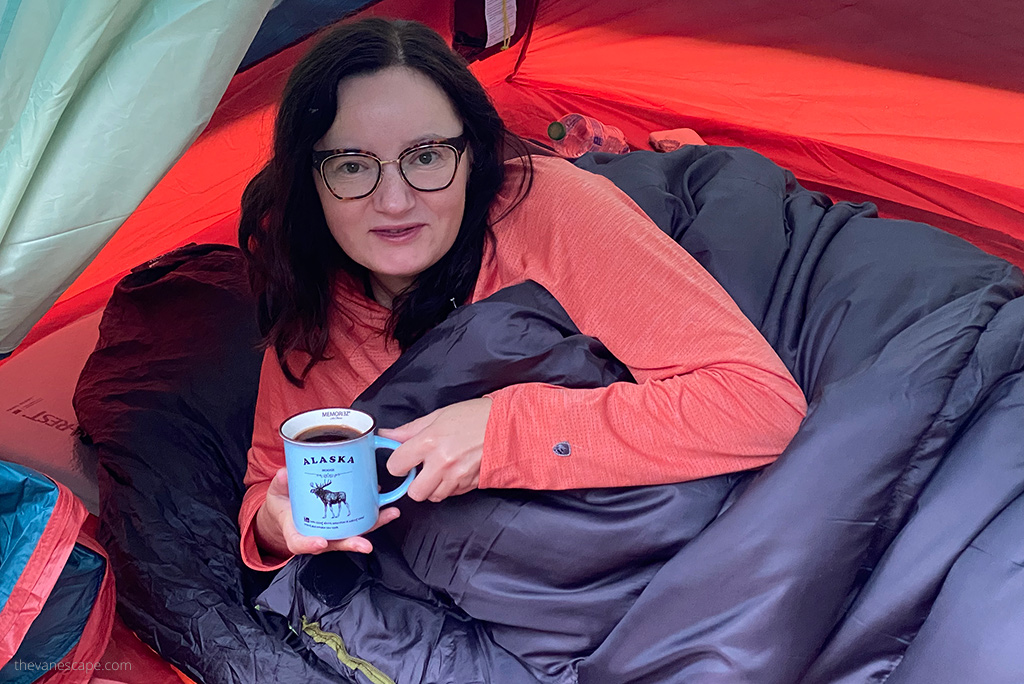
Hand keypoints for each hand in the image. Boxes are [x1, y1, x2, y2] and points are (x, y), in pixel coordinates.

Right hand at [254, 467, 399, 558]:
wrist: (288, 508)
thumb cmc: (282, 504)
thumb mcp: (276, 493)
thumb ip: (280, 484)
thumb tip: (284, 473)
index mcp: (295, 532)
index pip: (300, 544)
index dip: (310, 545)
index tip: (320, 542)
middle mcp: (317, 536)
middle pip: (336, 543)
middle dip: (352, 543)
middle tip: (365, 544)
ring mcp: (332, 530)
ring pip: (353, 532)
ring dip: (373, 525)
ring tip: (390, 515)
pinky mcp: (343, 522)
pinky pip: (359, 521)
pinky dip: (374, 515)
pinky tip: (385, 504)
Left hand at [380, 397, 491, 502]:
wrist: (508, 424)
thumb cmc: (474, 416)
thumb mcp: (438, 416)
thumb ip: (410, 430)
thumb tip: (386, 435)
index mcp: (429, 441)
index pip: (396, 465)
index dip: (397, 463)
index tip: (403, 459)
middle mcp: (442, 462)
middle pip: (414, 492)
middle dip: (414, 483)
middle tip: (422, 470)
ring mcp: (458, 476)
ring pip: (434, 497)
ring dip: (433, 487)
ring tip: (441, 470)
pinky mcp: (471, 484)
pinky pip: (452, 494)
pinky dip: (450, 487)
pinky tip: (456, 471)